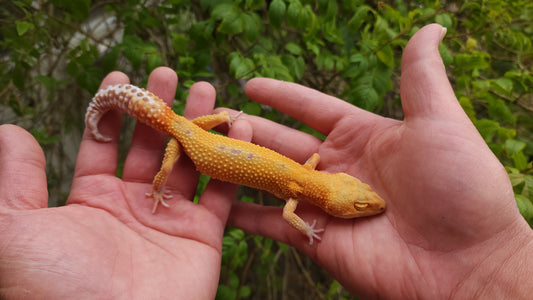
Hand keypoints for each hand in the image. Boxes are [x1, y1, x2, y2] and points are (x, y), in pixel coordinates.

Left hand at [0, 67, 251, 297]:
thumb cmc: (55, 285)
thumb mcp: (15, 231)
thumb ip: (16, 181)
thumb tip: (11, 132)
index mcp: (91, 200)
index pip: (104, 143)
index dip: (112, 109)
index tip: (121, 76)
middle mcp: (133, 205)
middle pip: (152, 144)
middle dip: (161, 107)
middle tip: (168, 74)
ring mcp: (171, 219)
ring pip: (190, 160)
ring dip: (200, 124)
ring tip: (207, 89)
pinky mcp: (204, 235)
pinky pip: (222, 190)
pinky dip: (233, 159)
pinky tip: (239, 127)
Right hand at [226, 24, 532, 297]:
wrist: (466, 263)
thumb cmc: (459, 187)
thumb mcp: (439, 121)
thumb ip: (420, 77)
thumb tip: (431, 27)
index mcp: (363, 135)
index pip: (311, 108)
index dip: (280, 96)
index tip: (249, 84)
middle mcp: (339, 167)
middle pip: (282, 143)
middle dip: (249, 130)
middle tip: (212, 118)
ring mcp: (326, 204)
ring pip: (271, 180)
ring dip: (240, 167)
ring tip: (203, 153)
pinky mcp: (317, 238)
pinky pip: (272, 223)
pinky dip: (243, 215)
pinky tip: (214, 204)